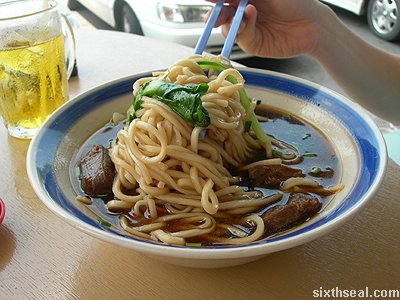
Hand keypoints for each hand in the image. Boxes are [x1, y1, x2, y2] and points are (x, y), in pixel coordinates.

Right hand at [205, 0, 329, 57]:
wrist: (313, 25)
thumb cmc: (296, 2)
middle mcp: (243, 12)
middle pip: (221, 12)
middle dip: (215, 12)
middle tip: (213, 13)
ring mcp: (247, 29)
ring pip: (227, 26)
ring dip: (229, 19)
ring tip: (240, 14)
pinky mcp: (252, 43)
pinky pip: (240, 36)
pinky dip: (242, 26)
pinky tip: (250, 16)